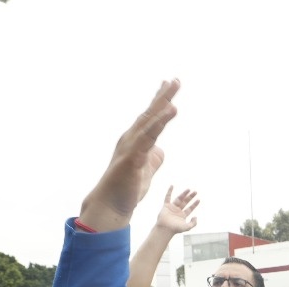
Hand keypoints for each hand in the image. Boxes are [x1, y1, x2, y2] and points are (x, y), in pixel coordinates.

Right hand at [80, 79, 179, 231]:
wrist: (112, 204)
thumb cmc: (126, 187)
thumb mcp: (146, 169)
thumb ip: (153, 157)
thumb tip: (160, 149)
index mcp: (135, 141)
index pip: (150, 117)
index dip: (160, 102)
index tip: (169, 85)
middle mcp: (131, 139)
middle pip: (150, 113)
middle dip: (163, 96)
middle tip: (176, 80)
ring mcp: (131, 147)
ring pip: (149, 122)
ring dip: (162, 104)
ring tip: (174, 89)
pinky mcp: (133, 157)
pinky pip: (148, 137)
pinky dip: (160, 123)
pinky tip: (170, 112)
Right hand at [154, 186, 199, 233]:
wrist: (165, 229)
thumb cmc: (175, 229)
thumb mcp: (187, 227)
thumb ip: (194, 223)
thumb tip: (196, 216)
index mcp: (183, 216)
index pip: (190, 208)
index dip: (194, 204)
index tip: (198, 199)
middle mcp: (178, 211)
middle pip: (185, 202)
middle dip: (190, 197)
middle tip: (195, 192)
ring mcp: (172, 208)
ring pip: (179, 199)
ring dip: (184, 194)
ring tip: (189, 189)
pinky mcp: (166, 206)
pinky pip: (167, 197)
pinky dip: (169, 191)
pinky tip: (172, 186)